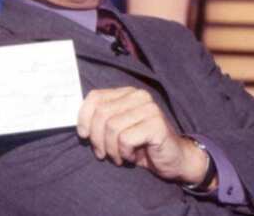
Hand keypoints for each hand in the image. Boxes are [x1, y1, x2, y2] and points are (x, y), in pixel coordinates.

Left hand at [77, 87, 208, 184]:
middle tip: (102, 154)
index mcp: (127, 93)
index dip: (83, 117)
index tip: (84, 136)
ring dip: (111, 149)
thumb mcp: (118, 129)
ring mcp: (149, 109)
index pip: (95, 97)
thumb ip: (102, 119)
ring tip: (119, 157)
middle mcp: (139, 96)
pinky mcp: (156, 125)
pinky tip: (132, 157)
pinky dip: (124, 153)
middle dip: (96, 138)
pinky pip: (125, 139)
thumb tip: (79, 125)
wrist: (174, 160)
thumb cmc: (142, 146)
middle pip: (101, 114)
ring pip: (112, 127)